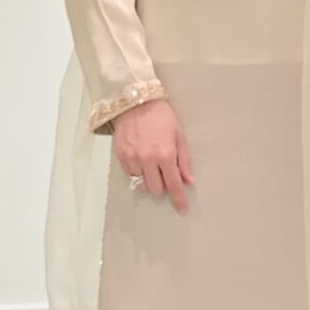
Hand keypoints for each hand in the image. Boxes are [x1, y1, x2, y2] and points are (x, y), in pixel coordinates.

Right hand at [111, 96, 191, 213]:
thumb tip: (188, 180)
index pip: (173, 185)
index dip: (179, 199)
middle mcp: (147, 160)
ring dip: (148, 177)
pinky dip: (137, 170)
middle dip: (162, 185)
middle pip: (155, 189)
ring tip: (150, 160)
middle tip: (164, 171)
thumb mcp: (179, 135)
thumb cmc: (160, 115)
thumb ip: (184, 160)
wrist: (136, 100)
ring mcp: (132, 158)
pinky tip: (140, 156)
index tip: (182, 209)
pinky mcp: (120, 155)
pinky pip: (129, 173)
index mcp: (165, 154)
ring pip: (141, 182)